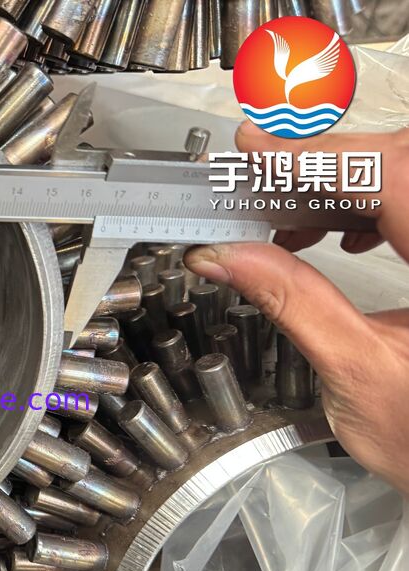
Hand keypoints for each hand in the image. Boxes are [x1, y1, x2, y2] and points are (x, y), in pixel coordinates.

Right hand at [186, 122, 408, 494]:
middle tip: (258, 186)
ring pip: (408, 176)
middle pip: (401, 162)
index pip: (388, 173)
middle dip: (326, 167)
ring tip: (291, 222)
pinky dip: (376, 206)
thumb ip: (291, 301)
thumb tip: (228, 257)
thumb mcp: (355, 371)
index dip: (315, 156)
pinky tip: (348, 232)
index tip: (255, 152)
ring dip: (347, 187)